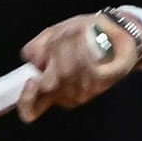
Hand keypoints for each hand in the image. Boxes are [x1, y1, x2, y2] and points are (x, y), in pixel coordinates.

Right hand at [15, 13, 141, 121]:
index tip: (30, 81)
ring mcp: (84, 92)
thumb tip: (33, 60)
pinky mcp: (103, 82)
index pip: (30, 108)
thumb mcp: (52, 36)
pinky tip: (85, 37)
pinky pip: (85, 68)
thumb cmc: (81, 36)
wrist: (115, 31)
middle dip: (53, 54)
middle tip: (61, 37)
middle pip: (49, 81)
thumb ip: (36, 48)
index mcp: (48, 89)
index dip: (26, 99)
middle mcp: (65, 96)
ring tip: (75, 32)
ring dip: (69, 45)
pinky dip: (82, 48)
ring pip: (66, 71)